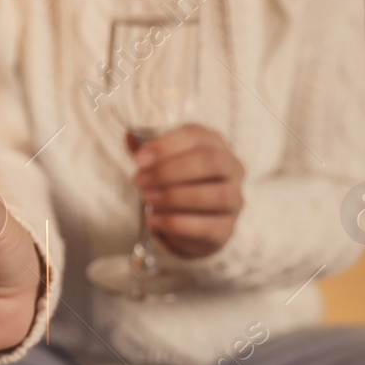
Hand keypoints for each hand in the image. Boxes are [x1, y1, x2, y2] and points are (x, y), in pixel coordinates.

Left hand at [131, 124, 244, 257]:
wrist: (191, 222)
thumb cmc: (176, 181)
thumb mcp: (160, 161)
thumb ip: (146, 148)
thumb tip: (130, 135)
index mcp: (215, 144)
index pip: (197, 136)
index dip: (167, 145)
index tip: (139, 159)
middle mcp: (232, 168)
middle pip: (211, 162)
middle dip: (171, 171)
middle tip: (140, 181)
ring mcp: (235, 199)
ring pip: (217, 195)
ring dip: (176, 196)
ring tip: (147, 198)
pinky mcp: (226, 228)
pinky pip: (207, 226)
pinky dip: (176, 222)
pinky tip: (153, 219)